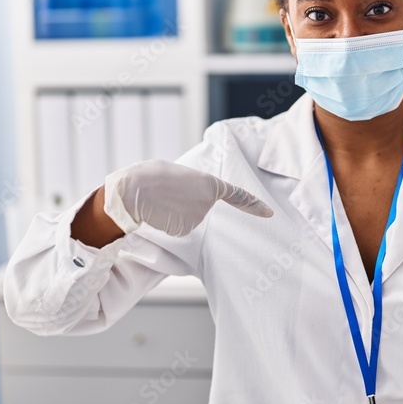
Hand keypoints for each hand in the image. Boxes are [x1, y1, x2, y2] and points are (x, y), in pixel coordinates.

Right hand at [103, 159, 273, 237]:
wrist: (134, 191)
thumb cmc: (151, 177)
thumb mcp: (178, 173)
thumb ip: (192, 186)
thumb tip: (187, 200)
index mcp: (210, 183)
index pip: (238, 195)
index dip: (254, 204)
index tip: (269, 213)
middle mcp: (208, 202)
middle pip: (201, 209)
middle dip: (185, 203)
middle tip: (169, 191)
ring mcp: (198, 218)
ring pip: (188, 220)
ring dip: (174, 212)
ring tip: (161, 199)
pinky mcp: (185, 230)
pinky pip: (179, 228)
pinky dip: (168, 222)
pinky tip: (159, 212)